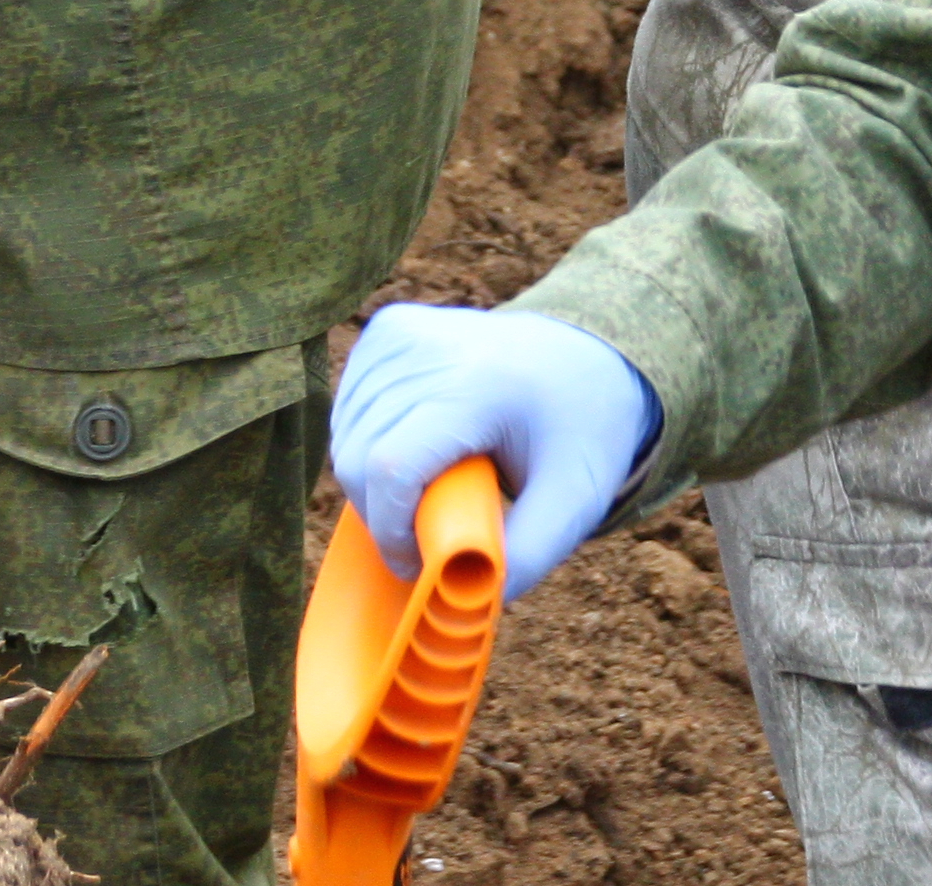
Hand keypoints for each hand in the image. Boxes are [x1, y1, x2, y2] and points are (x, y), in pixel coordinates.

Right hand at [330, 304, 662, 602]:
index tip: (415, 564)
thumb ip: (525, 557)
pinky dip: (368, 443)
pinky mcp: (388, 327)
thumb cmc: (580, 433)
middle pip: (358, 456)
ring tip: (434, 488)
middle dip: (382, 516)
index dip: (390, 530)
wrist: (586, 355)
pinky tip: (416, 448)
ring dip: (374, 483)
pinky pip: (348, 409)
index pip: (392, 466)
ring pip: (346, 437)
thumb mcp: (574, 502)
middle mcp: (433, 346)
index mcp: (481, 385)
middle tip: (429, 534)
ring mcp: (403, 330)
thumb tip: (467, 603)